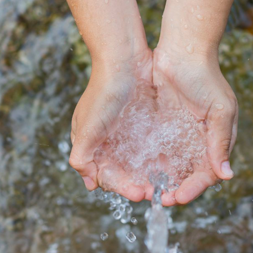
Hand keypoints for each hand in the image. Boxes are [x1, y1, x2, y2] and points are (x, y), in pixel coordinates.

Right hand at [69, 49, 153, 202]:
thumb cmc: (103, 91)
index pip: (105, 176)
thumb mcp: (87, 127)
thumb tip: (88, 182)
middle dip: (137, 184)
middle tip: (155, 193)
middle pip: (123, 173)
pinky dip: (158, 160)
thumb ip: (82, 156)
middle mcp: (107, 141)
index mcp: (90, 144)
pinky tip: (170, 166)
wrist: (124, 58)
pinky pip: (151, 148)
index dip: (121, 187)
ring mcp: (126, 132)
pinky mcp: (143, 124)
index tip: (139, 194)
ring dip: (149, 176)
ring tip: (166, 184)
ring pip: (138, 163)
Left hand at [152, 45, 237, 205]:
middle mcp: (200, 143)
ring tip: (148, 192)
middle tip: (160, 200)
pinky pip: (157, 153)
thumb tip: (227, 175)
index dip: (193, 189)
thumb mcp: (219, 110)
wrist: (183, 49)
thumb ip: (220, 142)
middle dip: (176, 190)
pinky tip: (140, 173)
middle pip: (189, 176)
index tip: (178, 197)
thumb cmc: (206, 77)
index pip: (208, 174)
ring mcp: (180, 136)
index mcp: (217, 141)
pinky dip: (151, 165)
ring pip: (172, 168)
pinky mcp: (163, 128)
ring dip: (162, 181)